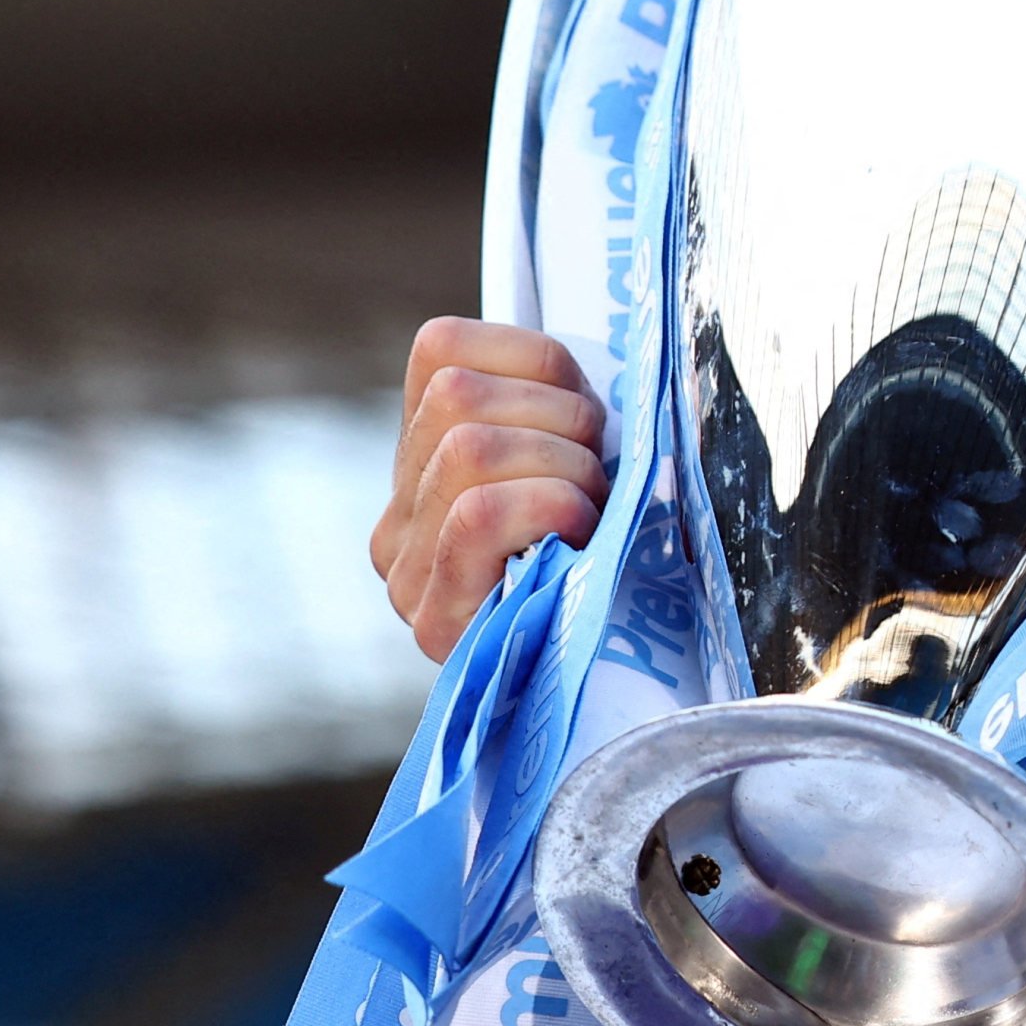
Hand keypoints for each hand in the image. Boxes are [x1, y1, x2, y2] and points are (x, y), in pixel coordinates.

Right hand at [373, 318, 607, 660]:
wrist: (611, 683)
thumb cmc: (619, 549)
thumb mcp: (588, 456)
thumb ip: (564, 406)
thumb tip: (627, 342)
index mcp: (424, 451)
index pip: (441, 346)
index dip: (534, 359)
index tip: (582, 407)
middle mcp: (397, 512)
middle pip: (457, 395)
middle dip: (560, 419)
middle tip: (598, 472)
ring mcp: (404, 569)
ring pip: (466, 446)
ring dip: (562, 468)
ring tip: (589, 510)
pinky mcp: (431, 621)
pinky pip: (476, 515)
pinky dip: (545, 507)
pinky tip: (576, 536)